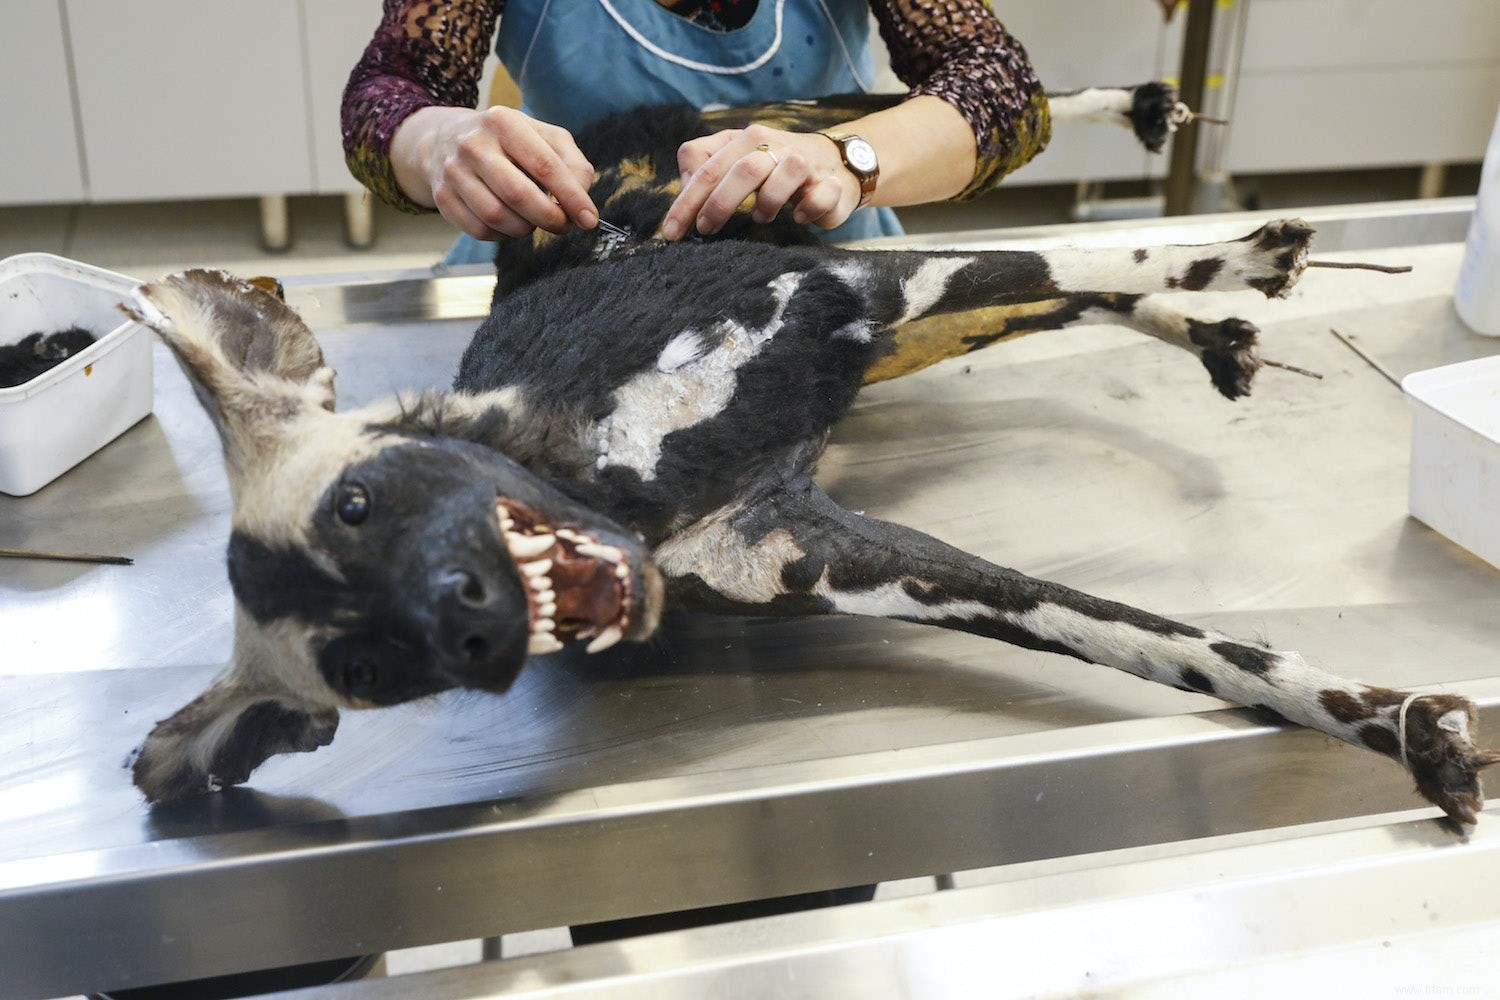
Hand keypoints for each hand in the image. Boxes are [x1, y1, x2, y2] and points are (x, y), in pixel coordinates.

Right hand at [394, 105, 598, 239]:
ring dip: (525, 228)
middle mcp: (474, 144)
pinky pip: (479, 230)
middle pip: (518, 195)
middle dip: (550, 218)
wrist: (446, 138)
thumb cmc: (508, 142)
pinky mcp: (443, 196)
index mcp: (504, 122)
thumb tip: (582, 198)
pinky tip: (510, 223)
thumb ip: (572, 163)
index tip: (589, 219)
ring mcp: (453, 171)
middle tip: (563, 225)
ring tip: (534, 220)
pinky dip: (502, 235)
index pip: (545, 165)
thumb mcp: (543, 137)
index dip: (571, 197)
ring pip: (497, 217)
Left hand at [662, 124, 861, 239]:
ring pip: (784, 175)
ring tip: (762, 218)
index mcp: (745, 140)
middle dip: (718, 204)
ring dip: (767, 202)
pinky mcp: (831, 184)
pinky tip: (799, 216)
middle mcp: (775, 145)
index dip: (686, 200)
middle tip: (706, 230)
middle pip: (742, 170)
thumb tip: (684, 189)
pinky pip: (819, 196)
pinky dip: (807, 209)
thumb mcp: (736, 160)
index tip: (672, 232)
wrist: (835, 163)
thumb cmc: (775, 168)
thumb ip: (705, 168)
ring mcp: (805, 163)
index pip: (707, 166)